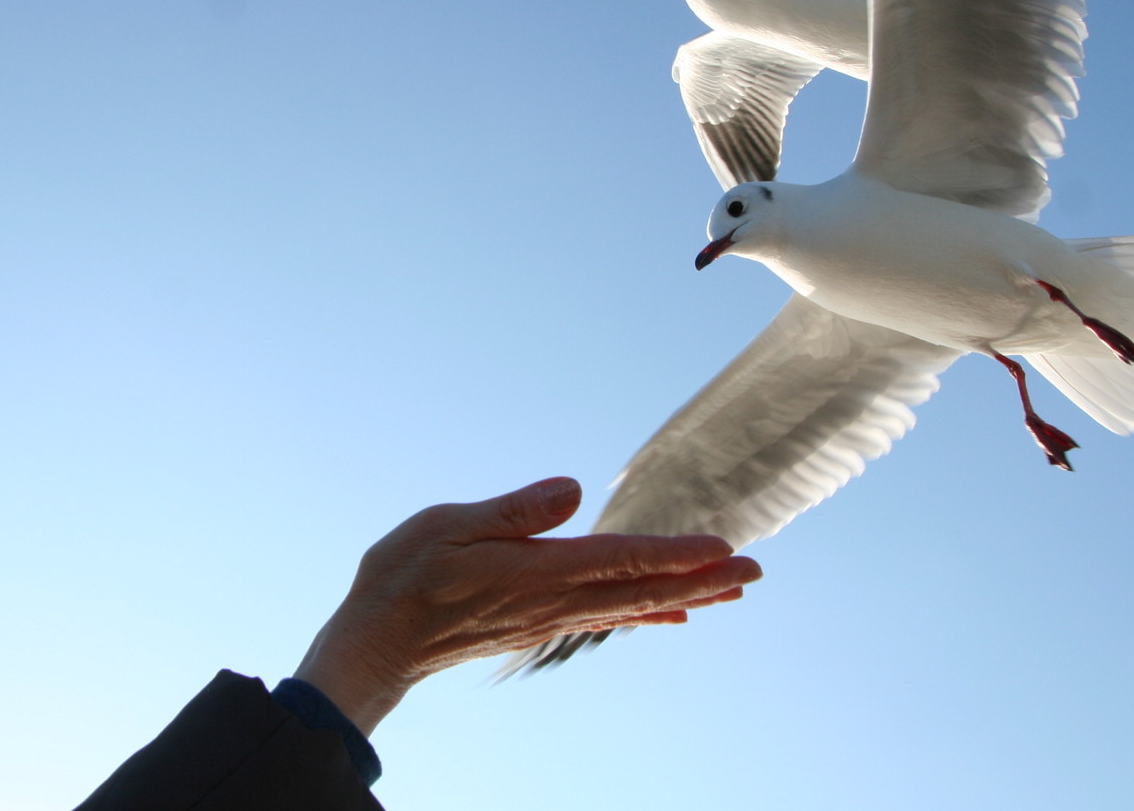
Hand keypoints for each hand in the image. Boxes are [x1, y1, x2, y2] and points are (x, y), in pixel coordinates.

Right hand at [291, 476, 761, 733]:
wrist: (377, 643)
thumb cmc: (403, 576)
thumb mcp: (447, 525)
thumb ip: (513, 511)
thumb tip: (573, 489)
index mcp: (537, 571)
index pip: (621, 558)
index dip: (676, 553)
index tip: (724, 547)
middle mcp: (554, 600)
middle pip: (643, 589)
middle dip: (702, 579)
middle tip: (756, 570)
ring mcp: (548, 618)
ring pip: (632, 607)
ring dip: (687, 597)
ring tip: (731, 590)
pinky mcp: (537, 625)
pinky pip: (606, 619)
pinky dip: (645, 615)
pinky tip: (670, 617)